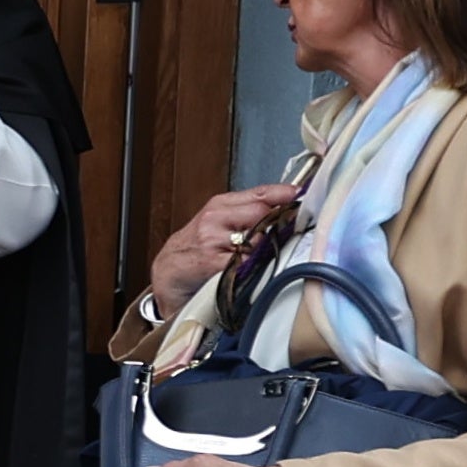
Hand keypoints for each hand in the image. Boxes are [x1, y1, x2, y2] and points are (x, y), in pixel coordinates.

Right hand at [141, 182, 299, 313]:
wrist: (167, 272)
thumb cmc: (196, 248)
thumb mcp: (218, 222)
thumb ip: (247, 213)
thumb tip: (285, 207)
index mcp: (219, 205)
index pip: (258, 194)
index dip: (282, 194)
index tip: (299, 195)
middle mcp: (215, 219)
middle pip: (260, 214)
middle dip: (275, 224)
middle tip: (284, 233)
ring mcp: (212, 241)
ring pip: (255, 240)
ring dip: (264, 250)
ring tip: (260, 256)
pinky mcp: (211, 264)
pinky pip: (245, 264)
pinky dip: (252, 268)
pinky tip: (248, 269)